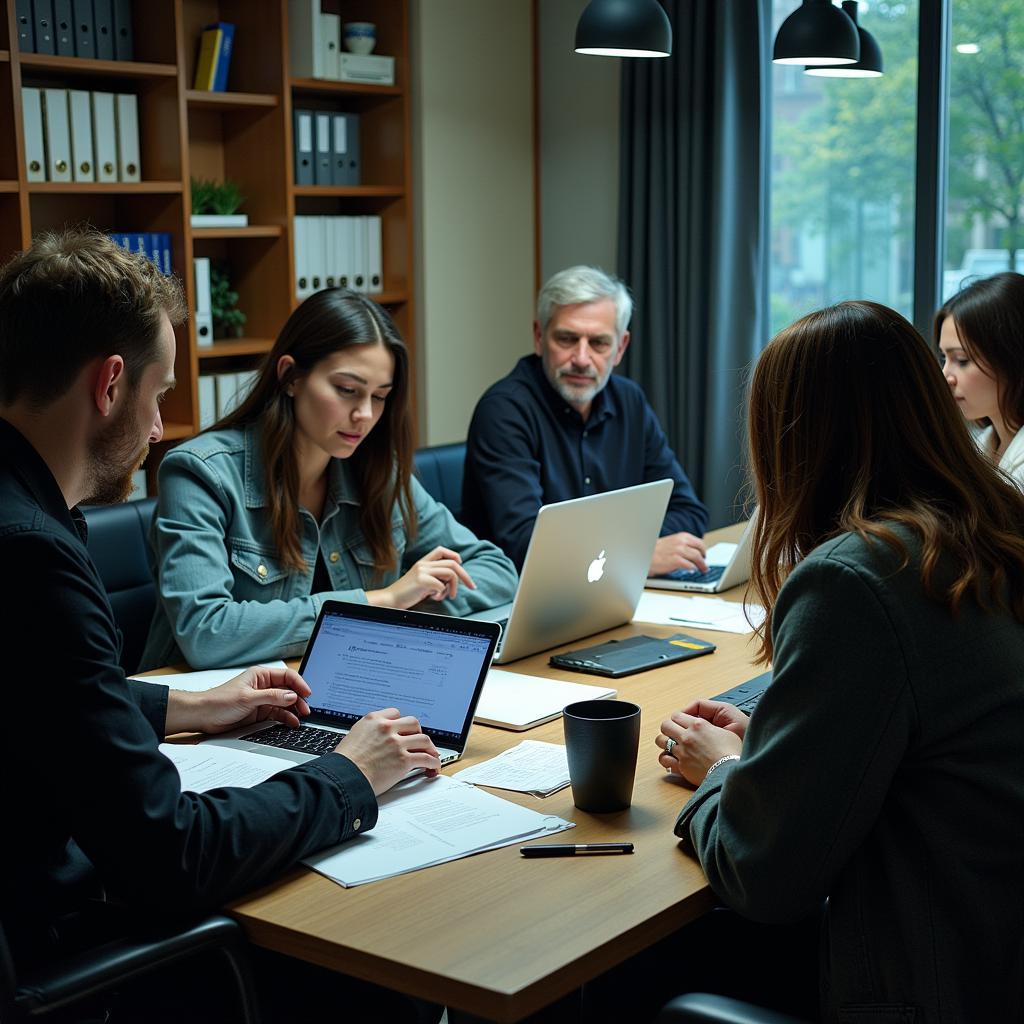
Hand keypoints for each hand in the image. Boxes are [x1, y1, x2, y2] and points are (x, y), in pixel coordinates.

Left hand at [165, 666, 311, 735]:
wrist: (203, 716)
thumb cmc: (219, 701)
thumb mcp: (248, 698)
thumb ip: (272, 696)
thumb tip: (292, 695)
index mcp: (261, 675)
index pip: (287, 676)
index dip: (299, 684)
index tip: (308, 694)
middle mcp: (264, 686)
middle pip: (288, 690)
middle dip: (299, 698)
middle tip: (306, 709)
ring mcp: (263, 700)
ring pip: (285, 703)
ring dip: (294, 709)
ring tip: (301, 717)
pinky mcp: (260, 713)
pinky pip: (278, 714)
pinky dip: (286, 718)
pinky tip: (292, 722)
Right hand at [335, 708, 441, 794]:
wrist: (343, 778)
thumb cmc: (343, 763)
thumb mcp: (353, 736)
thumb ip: (368, 733)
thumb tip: (375, 739)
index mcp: (373, 720)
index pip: (395, 713)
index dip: (402, 723)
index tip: (405, 730)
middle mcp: (387, 728)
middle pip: (413, 723)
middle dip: (418, 732)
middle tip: (420, 741)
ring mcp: (396, 743)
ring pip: (423, 740)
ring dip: (430, 748)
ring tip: (431, 754)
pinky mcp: (403, 760)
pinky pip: (425, 758)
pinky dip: (433, 763)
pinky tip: (432, 767)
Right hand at [369, 546, 475, 608]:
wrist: (390, 600)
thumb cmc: (408, 593)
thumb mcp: (422, 581)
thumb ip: (435, 577)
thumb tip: (454, 580)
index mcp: (423, 562)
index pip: (442, 550)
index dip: (455, 556)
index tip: (462, 568)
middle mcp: (423, 564)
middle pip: (453, 563)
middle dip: (465, 576)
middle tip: (472, 587)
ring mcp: (422, 571)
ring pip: (451, 573)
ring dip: (454, 587)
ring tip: (449, 596)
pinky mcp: (421, 581)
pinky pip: (441, 586)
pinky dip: (441, 594)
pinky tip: (432, 598)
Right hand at [649, 532, 707, 574]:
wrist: (647, 554)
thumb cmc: (658, 550)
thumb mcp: (673, 542)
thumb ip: (684, 545)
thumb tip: (695, 552)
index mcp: (682, 536)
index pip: (699, 542)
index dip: (704, 550)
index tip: (704, 555)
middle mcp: (681, 542)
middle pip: (700, 550)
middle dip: (704, 558)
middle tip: (705, 564)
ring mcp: (679, 551)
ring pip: (697, 558)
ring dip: (702, 565)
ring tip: (703, 569)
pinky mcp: (676, 560)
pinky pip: (690, 565)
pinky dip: (693, 568)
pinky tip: (693, 570)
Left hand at [656, 701, 745, 786]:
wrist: (729, 773)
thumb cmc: (732, 753)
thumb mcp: (726, 733)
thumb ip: (712, 727)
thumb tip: (707, 727)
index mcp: (698, 725)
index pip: (677, 715)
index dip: (677, 719)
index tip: (680, 723)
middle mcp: (687, 736)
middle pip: (665, 725)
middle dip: (668, 728)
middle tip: (674, 733)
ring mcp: (682, 751)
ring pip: (660, 740)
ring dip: (664, 742)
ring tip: (671, 745)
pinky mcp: (680, 765)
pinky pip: (664, 759)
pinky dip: (665, 758)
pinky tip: (671, 759)